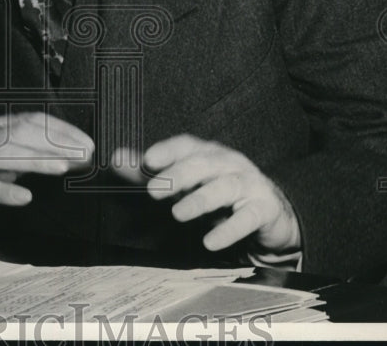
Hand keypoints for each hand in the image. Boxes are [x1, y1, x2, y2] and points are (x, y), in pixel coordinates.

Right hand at [0, 112, 93, 225]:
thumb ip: (29, 155)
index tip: (88, 143)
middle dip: (56, 144)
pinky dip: (3, 191)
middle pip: (23, 135)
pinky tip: (23, 198)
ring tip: (62, 169)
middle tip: (84, 156)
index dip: (62, 130)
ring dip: (36, 161)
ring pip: (4, 155)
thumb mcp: (0, 158)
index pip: (34, 122)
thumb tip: (70, 157)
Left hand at [112, 135, 300, 252]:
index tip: (147, 160)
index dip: (167, 150)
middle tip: (154, 190)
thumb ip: (149, 173)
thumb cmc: (220, 194)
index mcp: (207, 153)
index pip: (186, 145)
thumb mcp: (185, 184)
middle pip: (203, 163)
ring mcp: (249, 184)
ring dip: (201, 199)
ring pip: (226, 187)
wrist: (269, 215)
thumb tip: (116, 158)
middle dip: (179, 174)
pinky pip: (248, 217)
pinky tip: (210, 241)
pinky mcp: (264, 209)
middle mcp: (228, 164)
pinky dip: (229, 229)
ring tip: (178, 214)